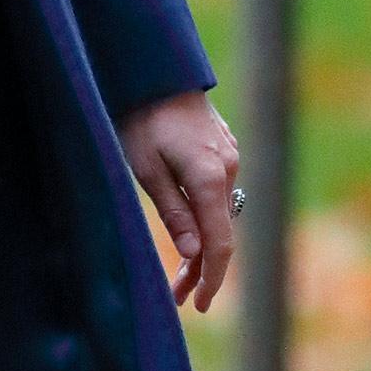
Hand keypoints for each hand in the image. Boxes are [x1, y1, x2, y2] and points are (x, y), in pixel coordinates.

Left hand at [115, 90, 239, 312]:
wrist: (153, 65)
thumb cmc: (140, 115)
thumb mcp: (145, 167)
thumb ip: (174, 211)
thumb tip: (195, 254)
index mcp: (210, 177)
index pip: (220, 243)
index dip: (211, 279)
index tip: (200, 305)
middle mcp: (229, 168)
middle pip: (222, 231)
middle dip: (203, 267)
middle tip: (180, 297)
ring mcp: (229, 155)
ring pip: (220, 211)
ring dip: (203, 241)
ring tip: (181, 272)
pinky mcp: (223, 146)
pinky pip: (219, 190)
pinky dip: (206, 214)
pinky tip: (189, 226)